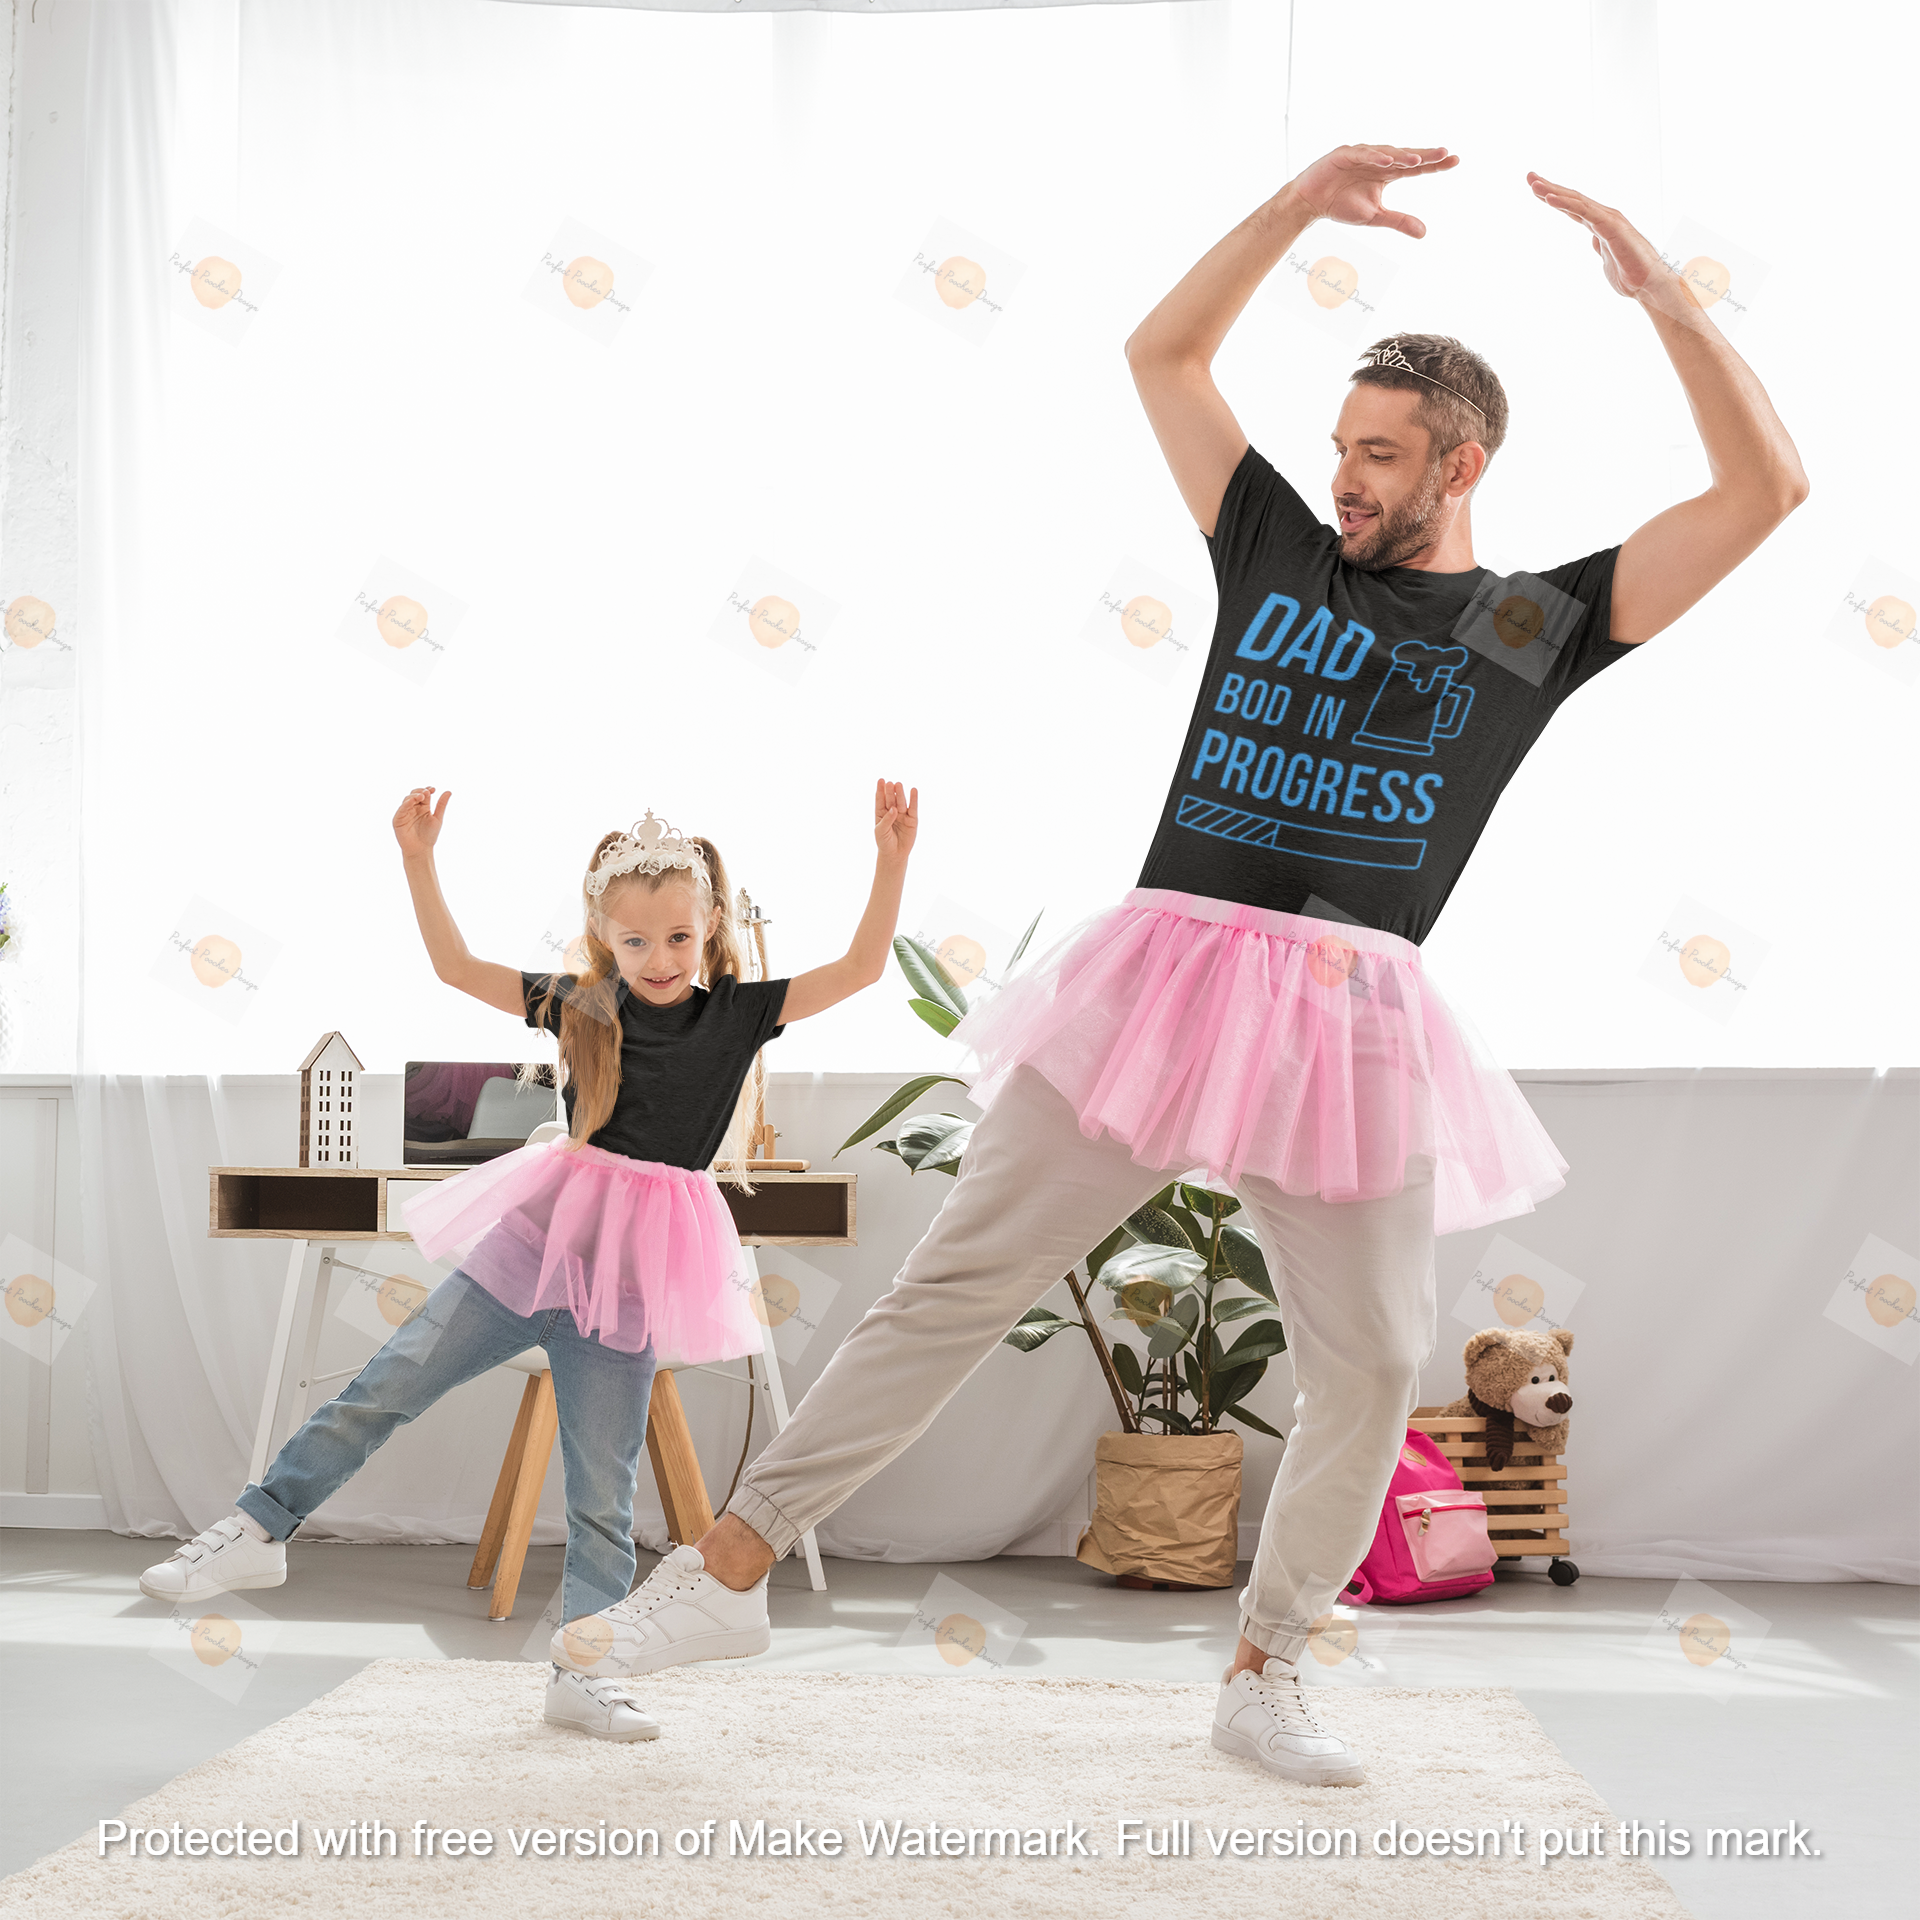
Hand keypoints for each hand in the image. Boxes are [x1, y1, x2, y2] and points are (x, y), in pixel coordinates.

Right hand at [393, 786, 449, 857]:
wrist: (421, 849)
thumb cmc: (429, 835)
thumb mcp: (437, 818)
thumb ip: (441, 805)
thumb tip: (449, 791)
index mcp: (423, 807)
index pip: (424, 794)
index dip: (427, 790)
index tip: (433, 789)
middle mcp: (413, 808)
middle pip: (414, 794)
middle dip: (420, 791)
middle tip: (427, 793)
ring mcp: (405, 813)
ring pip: (407, 799)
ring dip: (414, 796)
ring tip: (421, 797)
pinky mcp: (398, 819)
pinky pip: (401, 809)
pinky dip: (406, 803)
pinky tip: (412, 801)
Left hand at [873, 778, 917, 863]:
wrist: (895, 854)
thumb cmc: (884, 842)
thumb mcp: (881, 831)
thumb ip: (887, 819)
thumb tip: (894, 809)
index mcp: (881, 813)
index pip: (880, 799)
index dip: (880, 790)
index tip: (881, 780)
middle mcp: (892, 811)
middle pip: (891, 799)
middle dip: (890, 791)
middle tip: (890, 783)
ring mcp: (902, 815)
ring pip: (901, 802)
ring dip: (900, 793)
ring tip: (899, 785)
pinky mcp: (912, 820)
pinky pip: (913, 808)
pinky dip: (913, 799)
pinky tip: (913, 790)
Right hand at [1288, 143, 1458, 233]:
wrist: (1310, 204)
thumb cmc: (1341, 206)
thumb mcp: (1375, 217)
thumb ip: (1399, 221)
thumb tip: (1424, 232)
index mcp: (1387, 172)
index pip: (1415, 167)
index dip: (1434, 163)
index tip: (1455, 160)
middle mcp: (1378, 159)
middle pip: (1406, 156)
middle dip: (1424, 154)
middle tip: (1445, 153)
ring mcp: (1361, 155)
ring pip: (1386, 153)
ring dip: (1401, 156)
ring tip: (1417, 160)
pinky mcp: (1343, 154)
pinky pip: (1362, 154)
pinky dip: (1374, 157)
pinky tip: (1388, 161)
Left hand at [1526, 173, 1673, 305]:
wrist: (1650, 285)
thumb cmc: (1632, 275)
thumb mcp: (1608, 258)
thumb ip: (1600, 246)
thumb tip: (1595, 241)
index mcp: (1600, 224)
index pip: (1573, 207)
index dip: (1554, 197)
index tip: (1536, 189)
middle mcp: (1604, 217)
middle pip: (1572, 199)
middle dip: (1549, 187)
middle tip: (1529, 176)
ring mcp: (1608, 219)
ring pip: (1576, 201)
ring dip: (1553, 191)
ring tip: (1534, 183)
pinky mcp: (1610, 226)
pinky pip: (1584, 212)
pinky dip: (1566, 204)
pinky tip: (1549, 198)